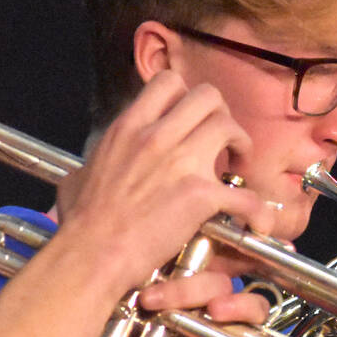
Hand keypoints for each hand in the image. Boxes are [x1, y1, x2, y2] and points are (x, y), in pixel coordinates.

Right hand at [53, 74, 266, 297]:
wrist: (91, 254)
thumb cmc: (81, 222)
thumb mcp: (79, 176)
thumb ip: (96, 162)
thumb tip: (89, 168)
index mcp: (129, 127)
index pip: (168, 83)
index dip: (187, 97)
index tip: (191, 119)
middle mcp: (156, 136)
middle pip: (207, 96)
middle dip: (220, 114)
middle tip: (221, 139)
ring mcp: (180, 163)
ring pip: (229, 127)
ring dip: (241, 144)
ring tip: (238, 166)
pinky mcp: (199, 195)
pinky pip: (244, 194)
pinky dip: (256, 210)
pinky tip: (257, 221)